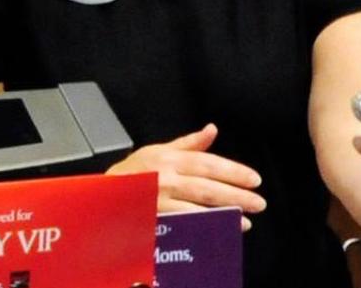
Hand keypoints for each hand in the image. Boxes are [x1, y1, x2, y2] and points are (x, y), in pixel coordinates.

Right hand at [107, 123, 265, 230]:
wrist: (102, 195)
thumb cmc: (132, 171)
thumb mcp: (159, 150)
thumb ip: (189, 143)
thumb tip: (213, 129)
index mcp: (171, 159)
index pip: (208, 164)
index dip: (233, 172)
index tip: (254, 179)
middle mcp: (166, 179)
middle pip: (206, 187)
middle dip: (235, 195)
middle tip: (258, 203)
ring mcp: (159, 202)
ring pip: (196, 208)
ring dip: (222, 216)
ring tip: (244, 221)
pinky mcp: (153, 220)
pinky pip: (181, 225)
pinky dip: (200, 228)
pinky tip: (217, 231)